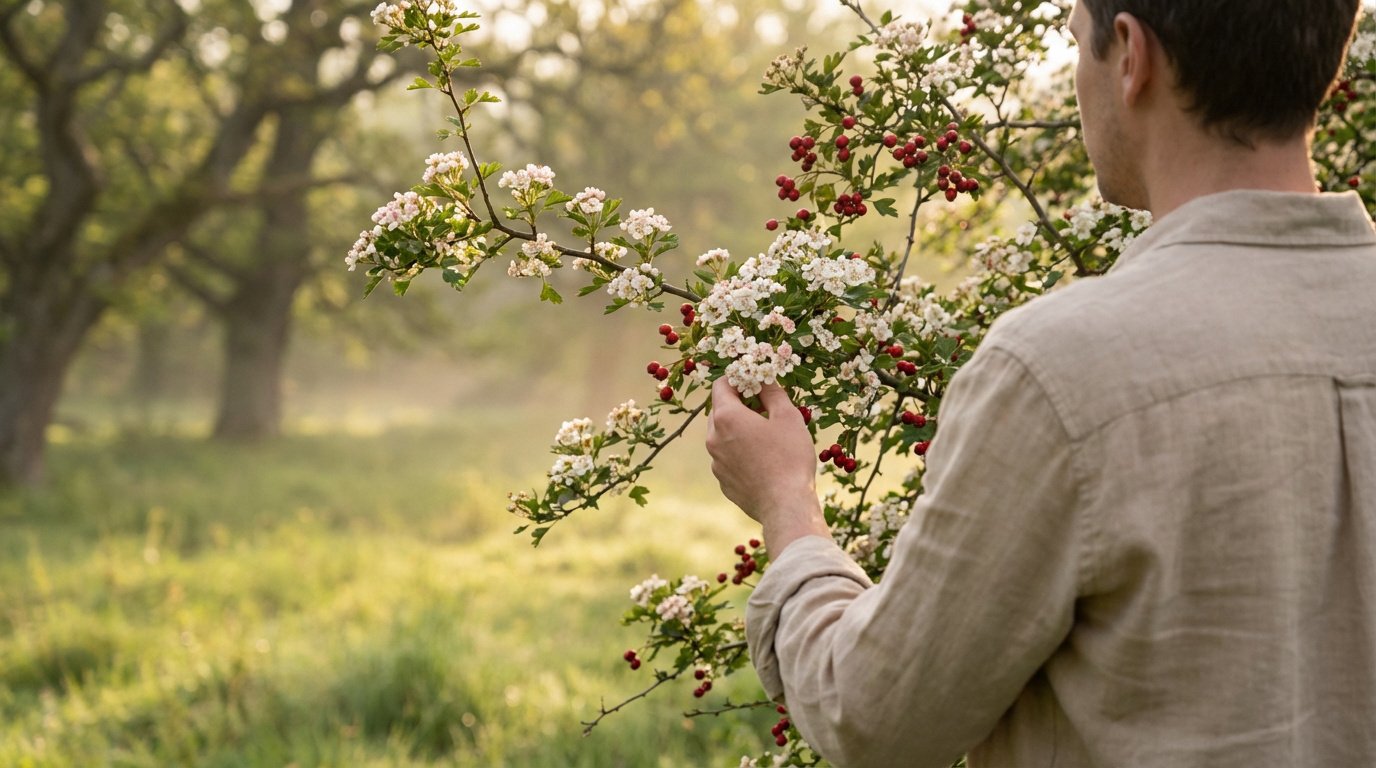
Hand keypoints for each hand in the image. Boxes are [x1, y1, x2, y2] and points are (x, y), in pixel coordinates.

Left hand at [706, 378, 828, 554]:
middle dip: (738, 404)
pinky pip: (727, 458)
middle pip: (719, 410)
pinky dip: (740, 452)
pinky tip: (762, 459)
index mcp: (726, 418)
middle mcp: (713, 439)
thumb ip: (772, 392)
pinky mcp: (723, 482)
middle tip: (763, 406)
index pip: (720, 385)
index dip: (737, 378)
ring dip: (739, 429)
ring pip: (722, 436)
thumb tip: (764, 379)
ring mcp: (716, 463)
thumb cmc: (789, 457)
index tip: (755, 381)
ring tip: (766, 435)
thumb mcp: (787, 416)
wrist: (786, 505)